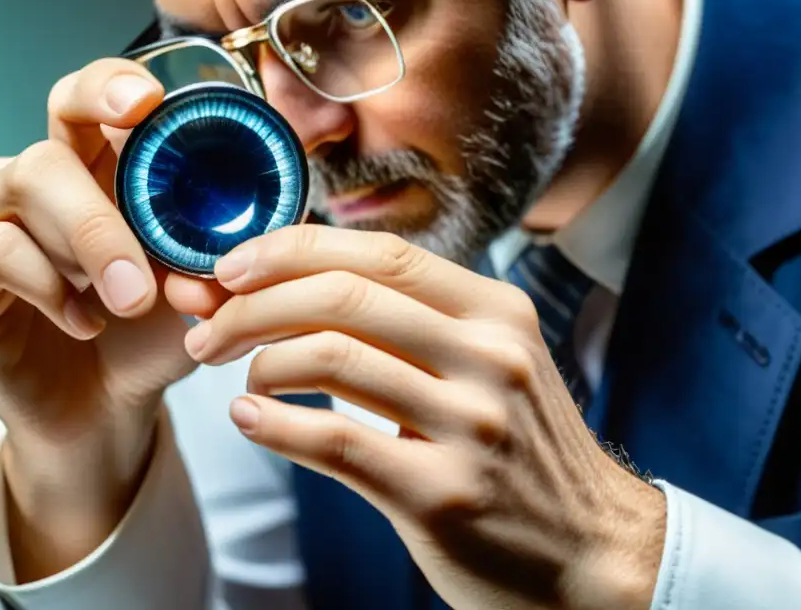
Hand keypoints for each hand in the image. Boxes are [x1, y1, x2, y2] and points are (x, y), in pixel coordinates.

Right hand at [0, 59, 226, 579]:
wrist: (101, 411)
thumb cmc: (147, 338)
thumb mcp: (197, 295)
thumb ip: (216, 263)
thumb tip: (235, 255)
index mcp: (97, 166)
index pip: (89, 98)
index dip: (110, 86)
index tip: (143, 103)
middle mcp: (38, 180)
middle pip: (49, 142)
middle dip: (103, 200)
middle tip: (146, 257)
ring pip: (22, 183)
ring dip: (88, 244)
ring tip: (129, 301)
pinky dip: (43, 282)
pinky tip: (81, 321)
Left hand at [186, 225, 666, 609]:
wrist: (591, 551)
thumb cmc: (519, 448)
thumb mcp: (488, 363)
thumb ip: (404, 322)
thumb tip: (288, 282)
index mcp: (496, 311)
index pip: (378, 254)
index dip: (292, 250)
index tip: (233, 266)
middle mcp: (491, 357)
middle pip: (342, 297)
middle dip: (253, 305)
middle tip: (209, 329)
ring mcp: (471, 425)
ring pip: (329, 358)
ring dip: (258, 361)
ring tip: (238, 377)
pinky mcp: (443, 494)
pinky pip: (333, 440)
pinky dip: (272, 423)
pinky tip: (248, 418)